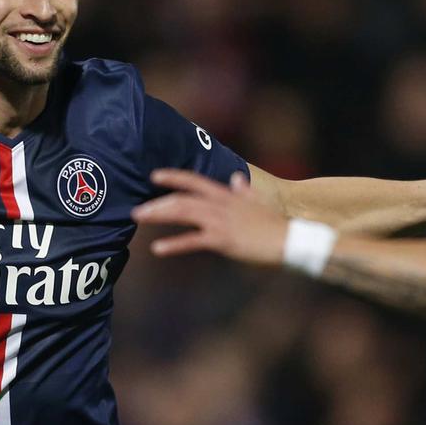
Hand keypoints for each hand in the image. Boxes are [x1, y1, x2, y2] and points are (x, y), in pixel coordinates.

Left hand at [136, 169, 290, 265]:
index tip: (155, 175)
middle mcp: (220, 204)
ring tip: (140, 219)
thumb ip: (244, 190)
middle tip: (137, 211)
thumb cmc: (274, 224)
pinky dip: (174, 244)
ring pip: (183, 213)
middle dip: (157, 203)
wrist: (288, 239)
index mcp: (226, 195)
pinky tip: (158, 249)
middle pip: (182, 199)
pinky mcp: (222, 240)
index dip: (173, 177)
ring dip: (158, 215)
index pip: (194, 180)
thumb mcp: (258, 201)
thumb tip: (237, 178)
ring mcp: (220, 221)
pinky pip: (192, 241)